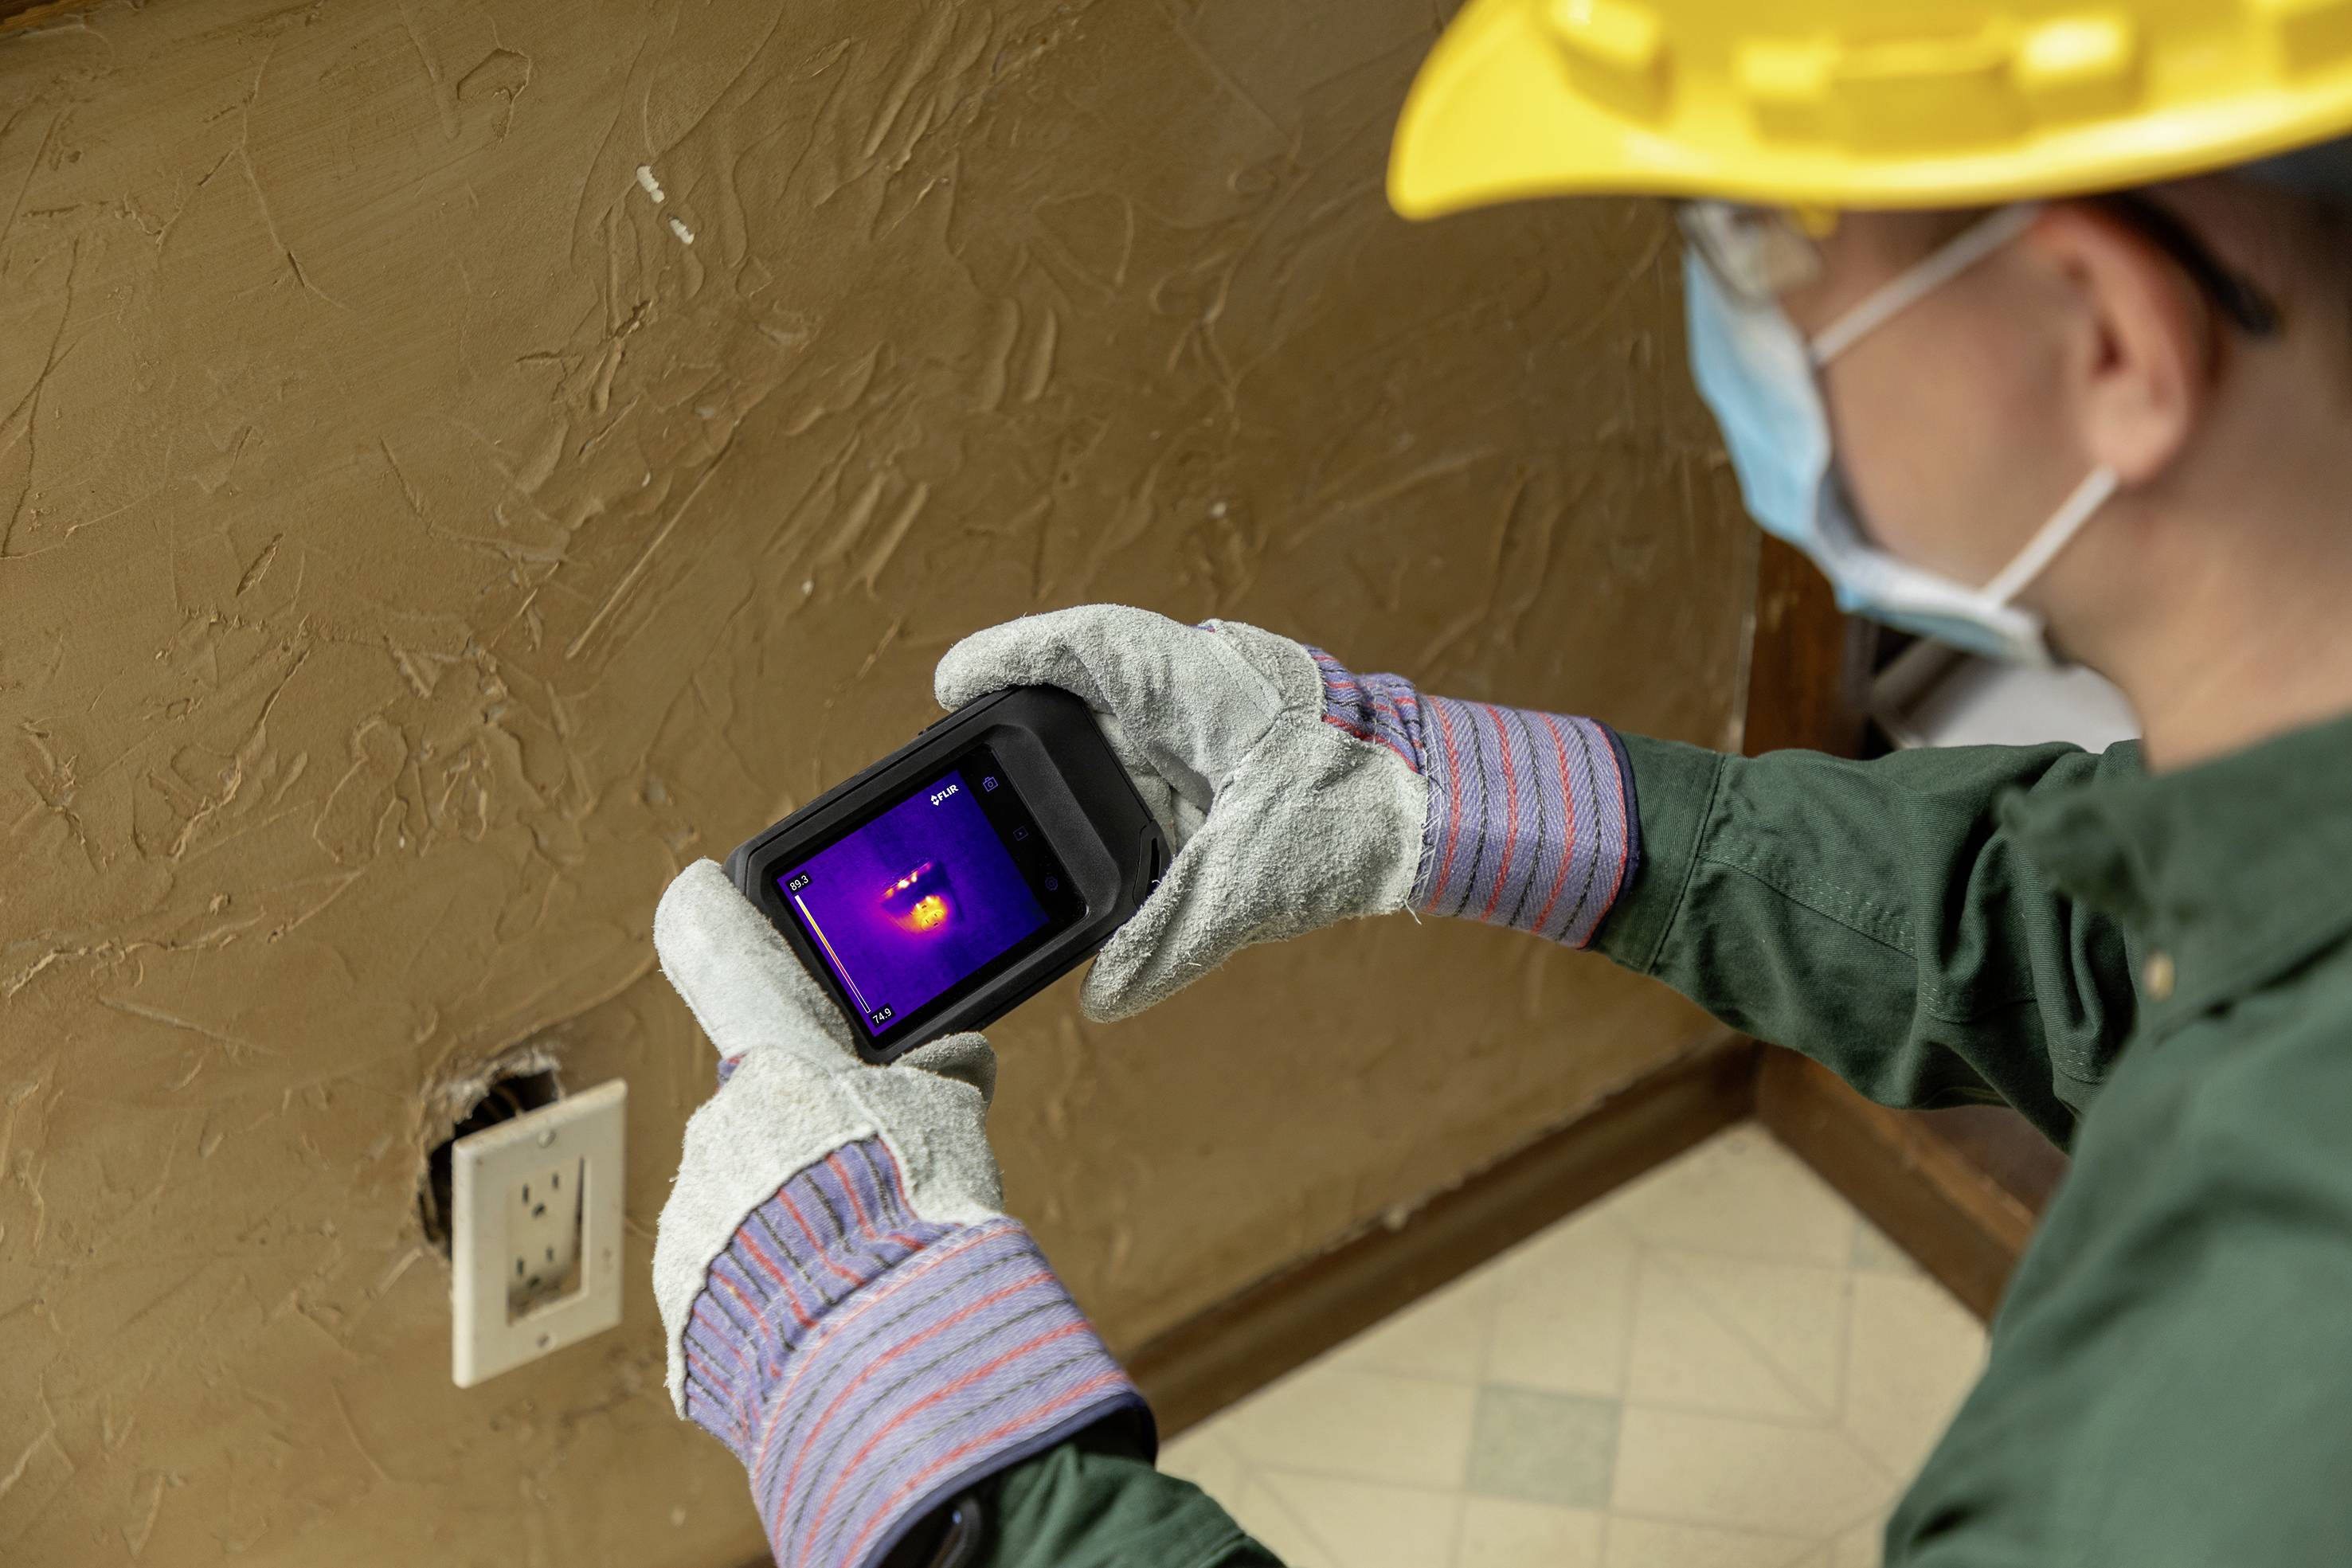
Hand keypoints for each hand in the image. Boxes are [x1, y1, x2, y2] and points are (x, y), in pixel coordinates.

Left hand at [650, 861, 1141, 1567]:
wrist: (868, 1338)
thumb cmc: (911, 1207)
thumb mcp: (950, 1120)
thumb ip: (943, 1081)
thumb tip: (963, 1056)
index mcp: (779, 1059)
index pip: (735, 967)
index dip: (713, 924)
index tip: (690, 892)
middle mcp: (718, 1124)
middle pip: (761, 1123)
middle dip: (805, 1153)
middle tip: (872, 1195)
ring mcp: (691, 1214)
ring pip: (743, 1210)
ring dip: (790, 1234)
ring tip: (859, 1274)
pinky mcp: (682, 1301)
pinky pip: (731, 1288)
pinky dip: (772, 1301)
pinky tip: (826, 1319)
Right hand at [936, 606, 1430, 1019]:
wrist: (1440, 812)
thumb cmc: (1354, 814)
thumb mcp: (1248, 882)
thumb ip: (1167, 937)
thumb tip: (1107, 998)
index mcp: (1189, 678)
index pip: (1078, 645)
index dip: (1007, 657)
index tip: (951, 685)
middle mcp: (1194, 688)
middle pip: (1084, 701)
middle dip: (1027, 746)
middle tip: (960, 788)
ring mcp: (1213, 725)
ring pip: (1118, 748)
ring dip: (1075, 795)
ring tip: (1016, 846)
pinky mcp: (1230, 765)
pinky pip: (1153, 784)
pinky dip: (1118, 820)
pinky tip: (1089, 864)